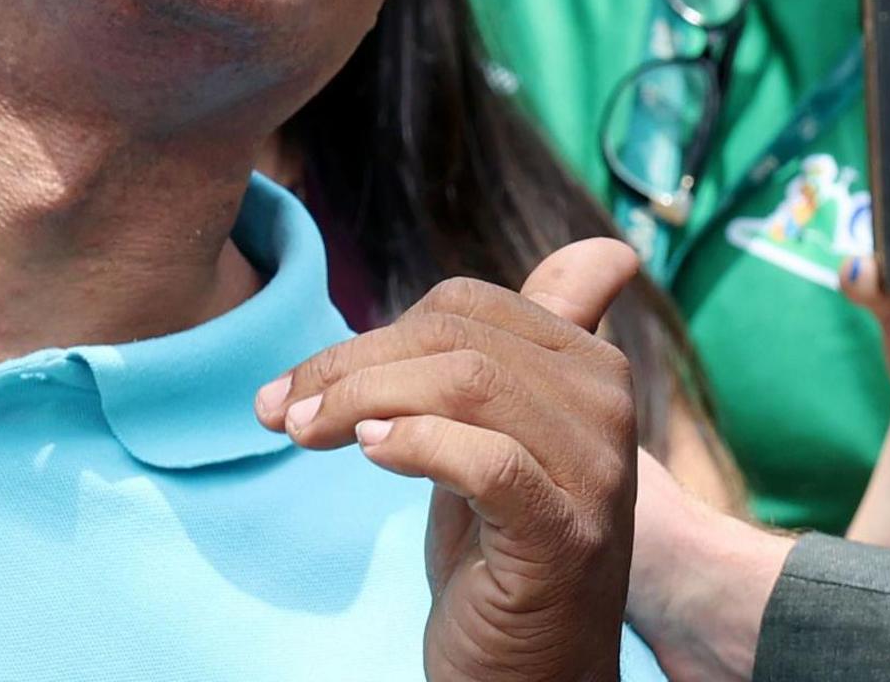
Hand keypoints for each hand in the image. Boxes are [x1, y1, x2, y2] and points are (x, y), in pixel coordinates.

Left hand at [260, 241, 643, 681]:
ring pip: (466, 385)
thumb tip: (606, 249)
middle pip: (456, 339)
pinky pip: (486, 461)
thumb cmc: (504, 550)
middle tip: (282, 410)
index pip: (466, 304)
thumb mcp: (506, 433)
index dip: (371, 334)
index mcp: (591, 367)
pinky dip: (416, 447)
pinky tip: (371, 456)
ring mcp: (593, 475)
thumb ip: (521, 346)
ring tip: (306, 433)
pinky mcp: (564, 537)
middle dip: (349, 367)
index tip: (298, 382)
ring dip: (362, 402)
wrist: (530, 673)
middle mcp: (608, 407)